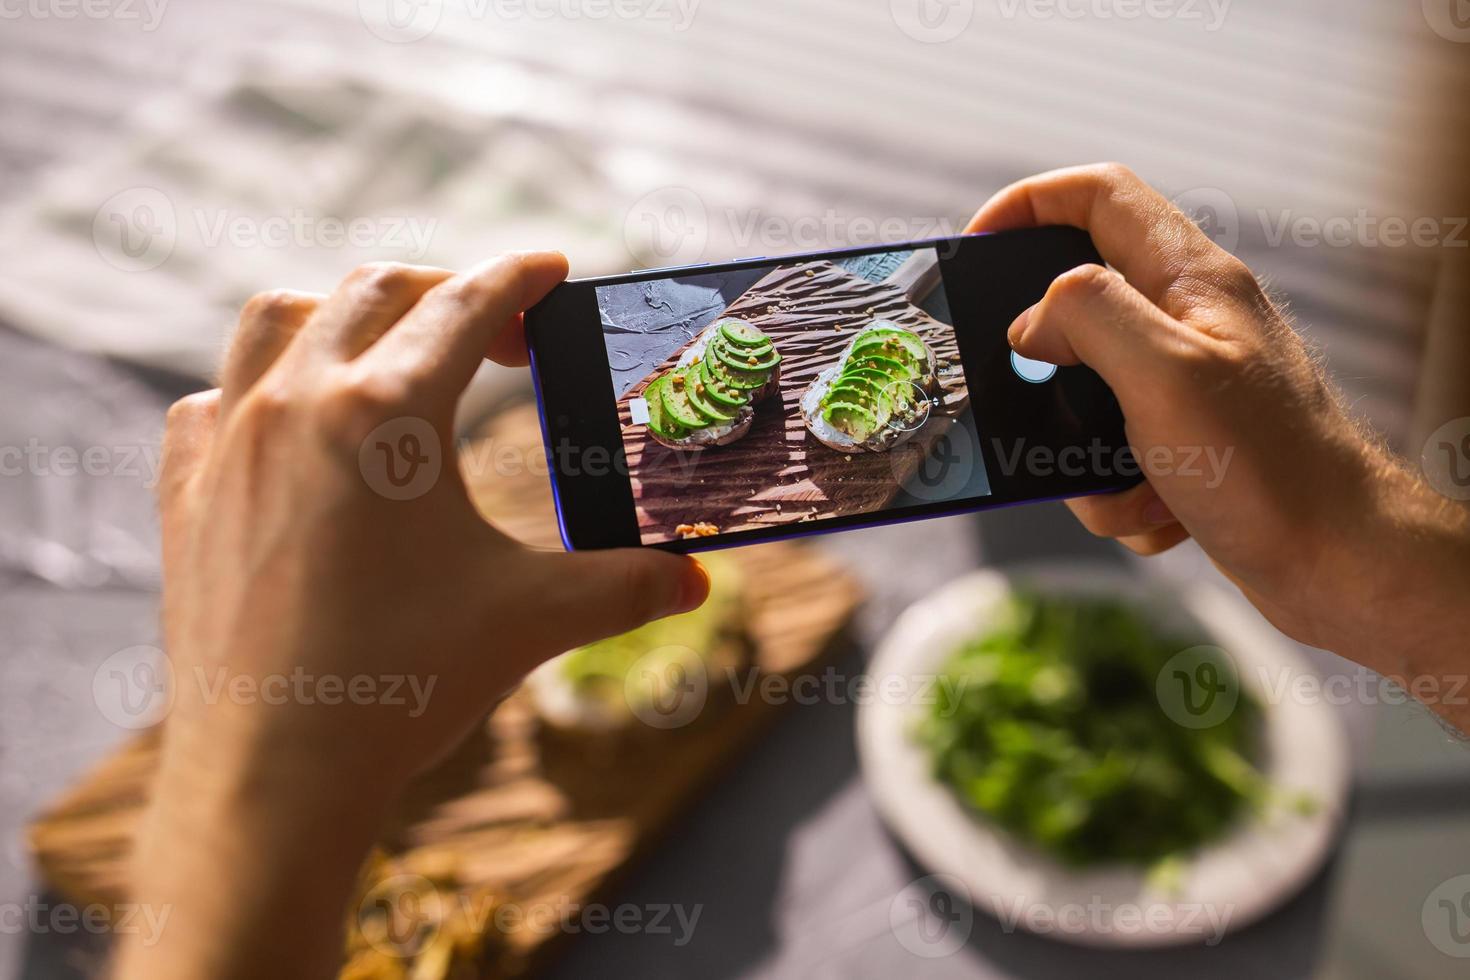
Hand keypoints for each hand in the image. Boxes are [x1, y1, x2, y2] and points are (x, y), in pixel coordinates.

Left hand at [118, 253, 707, 979]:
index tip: (551, 268)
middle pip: (374, 291)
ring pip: (275, 321)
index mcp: (388, 412)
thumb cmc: (404, 682)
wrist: (272, 773)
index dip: (518, 277)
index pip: (466, 304)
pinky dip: (260, 387)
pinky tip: (294, 427)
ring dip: (341, 314)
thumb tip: (696, 580)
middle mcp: (298, 402)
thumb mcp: (532, 618)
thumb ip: (625, 585)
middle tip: (498, 334)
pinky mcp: (185, 491)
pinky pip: (212, 399)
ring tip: (389, 352)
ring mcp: (228, 442)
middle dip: (445, 289)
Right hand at [966, 164, 1469, 712]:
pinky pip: (1115, 456)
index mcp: (1191, 280)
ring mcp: (1191, 384)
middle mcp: (1191, 321)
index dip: (1028, 204)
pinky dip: (1120, 493)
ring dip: (1080, 452)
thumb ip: (1089, 317)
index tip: (973, 249)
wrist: (1342, 566)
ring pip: (1088, 396)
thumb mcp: (1164, 373)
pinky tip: (1160, 513)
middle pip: (1080, 305)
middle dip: (1045, 370)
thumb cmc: (1272, 469)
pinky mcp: (1189, 443)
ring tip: (1120, 485)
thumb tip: (1031, 322)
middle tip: (1028, 403)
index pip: (1099, 196)